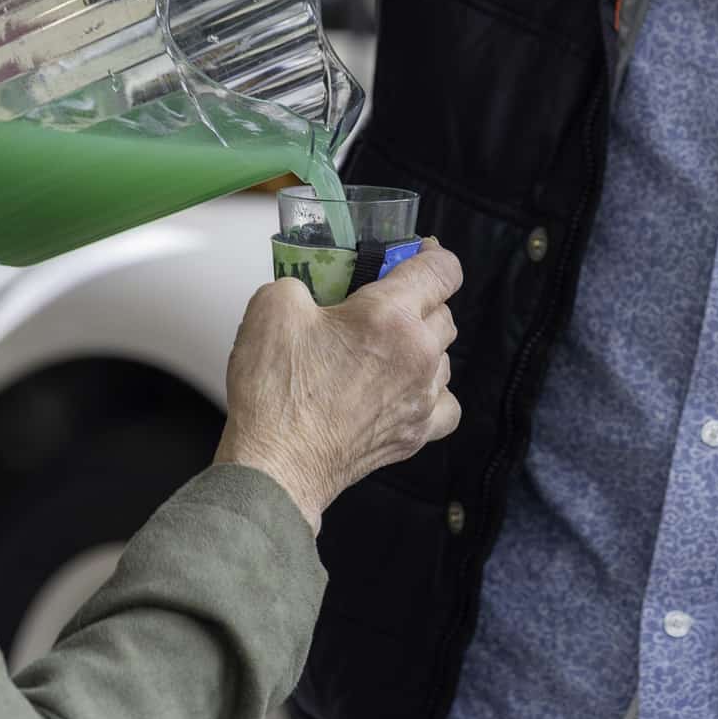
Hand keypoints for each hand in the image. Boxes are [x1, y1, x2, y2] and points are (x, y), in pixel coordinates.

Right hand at [214, 244, 463, 531]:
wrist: (276, 466)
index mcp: (391, 316)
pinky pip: (445, 403)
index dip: (433, 254)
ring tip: (383, 351)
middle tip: (383, 304)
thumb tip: (311, 290)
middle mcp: (419, 356)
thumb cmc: (275, 391)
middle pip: (444, 313)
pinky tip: (404, 389)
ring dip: (422, 347)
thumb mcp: (272, 306)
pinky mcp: (416, 435)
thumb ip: (302, 280)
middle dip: (419, 302)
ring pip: (445, 358)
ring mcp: (422, 399)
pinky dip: (430, 392)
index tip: (420, 252)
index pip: (442, 270)